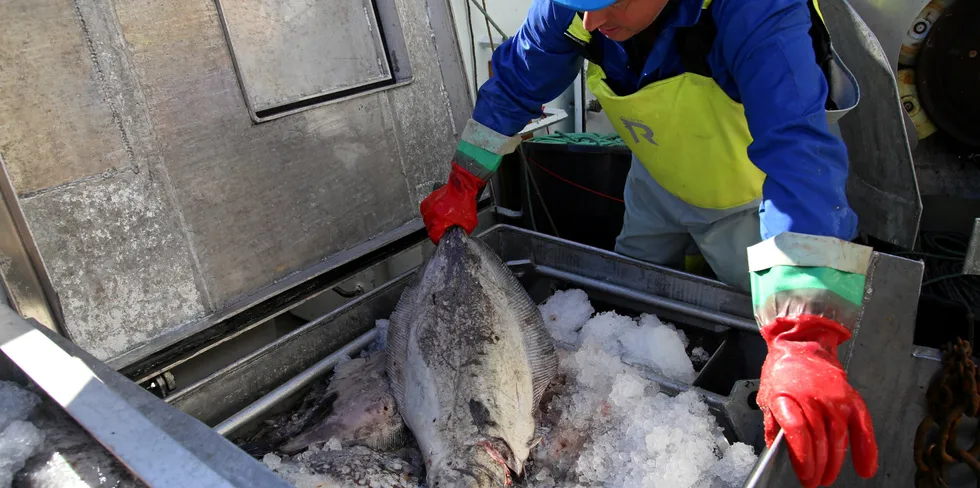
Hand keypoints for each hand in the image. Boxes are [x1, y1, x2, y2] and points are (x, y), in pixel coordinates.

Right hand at [420, 162, 484, 243]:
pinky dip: (431, 212)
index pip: (434, 236)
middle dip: (437, 229)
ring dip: (433, 221)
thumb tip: (457, 237)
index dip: (438, 239)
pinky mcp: (427, 200)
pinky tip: (439, 211)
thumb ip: (461, 232)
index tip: (440, 238)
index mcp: (440, 221)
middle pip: (430, 228)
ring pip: (427, 220)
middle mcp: (432, 214)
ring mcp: (428, 207)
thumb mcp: (468, 222)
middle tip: (444, 226)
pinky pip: (426, 211)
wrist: (462, 186)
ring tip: (442, 217)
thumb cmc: (465, 202)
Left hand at [758, 314, 877, 487]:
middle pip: (819, 438)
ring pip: (838, 436)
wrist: (801, 344)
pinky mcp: (850, 397)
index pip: (798, 430)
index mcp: (786, 396)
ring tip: (829, 477)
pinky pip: (862, 425)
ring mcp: (833, 396)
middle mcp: (811, 396)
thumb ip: (773, 425)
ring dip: (836, 463)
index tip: (804, 474)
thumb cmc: (782, 371)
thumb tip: (778, 452)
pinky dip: (866, 448)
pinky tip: (865, 467)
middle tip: (815, 481)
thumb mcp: (766, 396)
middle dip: (818, 466)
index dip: (803, 457)